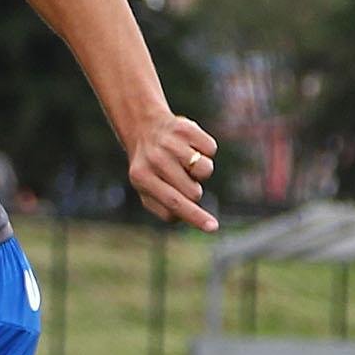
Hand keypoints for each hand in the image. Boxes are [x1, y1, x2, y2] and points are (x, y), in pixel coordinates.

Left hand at [126, 114, 220, 232]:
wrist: (144, 129)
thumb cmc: (149, 168)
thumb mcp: (147, 189)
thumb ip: (164, 208)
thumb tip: (188, 217)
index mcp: (141, 178)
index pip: (174, 202)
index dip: (195, 216)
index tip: (213, 227)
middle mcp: (154, 159)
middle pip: (193, 191)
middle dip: (193, 189)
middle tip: (179, 177)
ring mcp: (169, 142)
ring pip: (205, 170)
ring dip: (200, 171)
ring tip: (184, 161)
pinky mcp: (185, 127)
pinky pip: (211, 149)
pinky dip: (205, 151)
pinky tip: (189, 146)